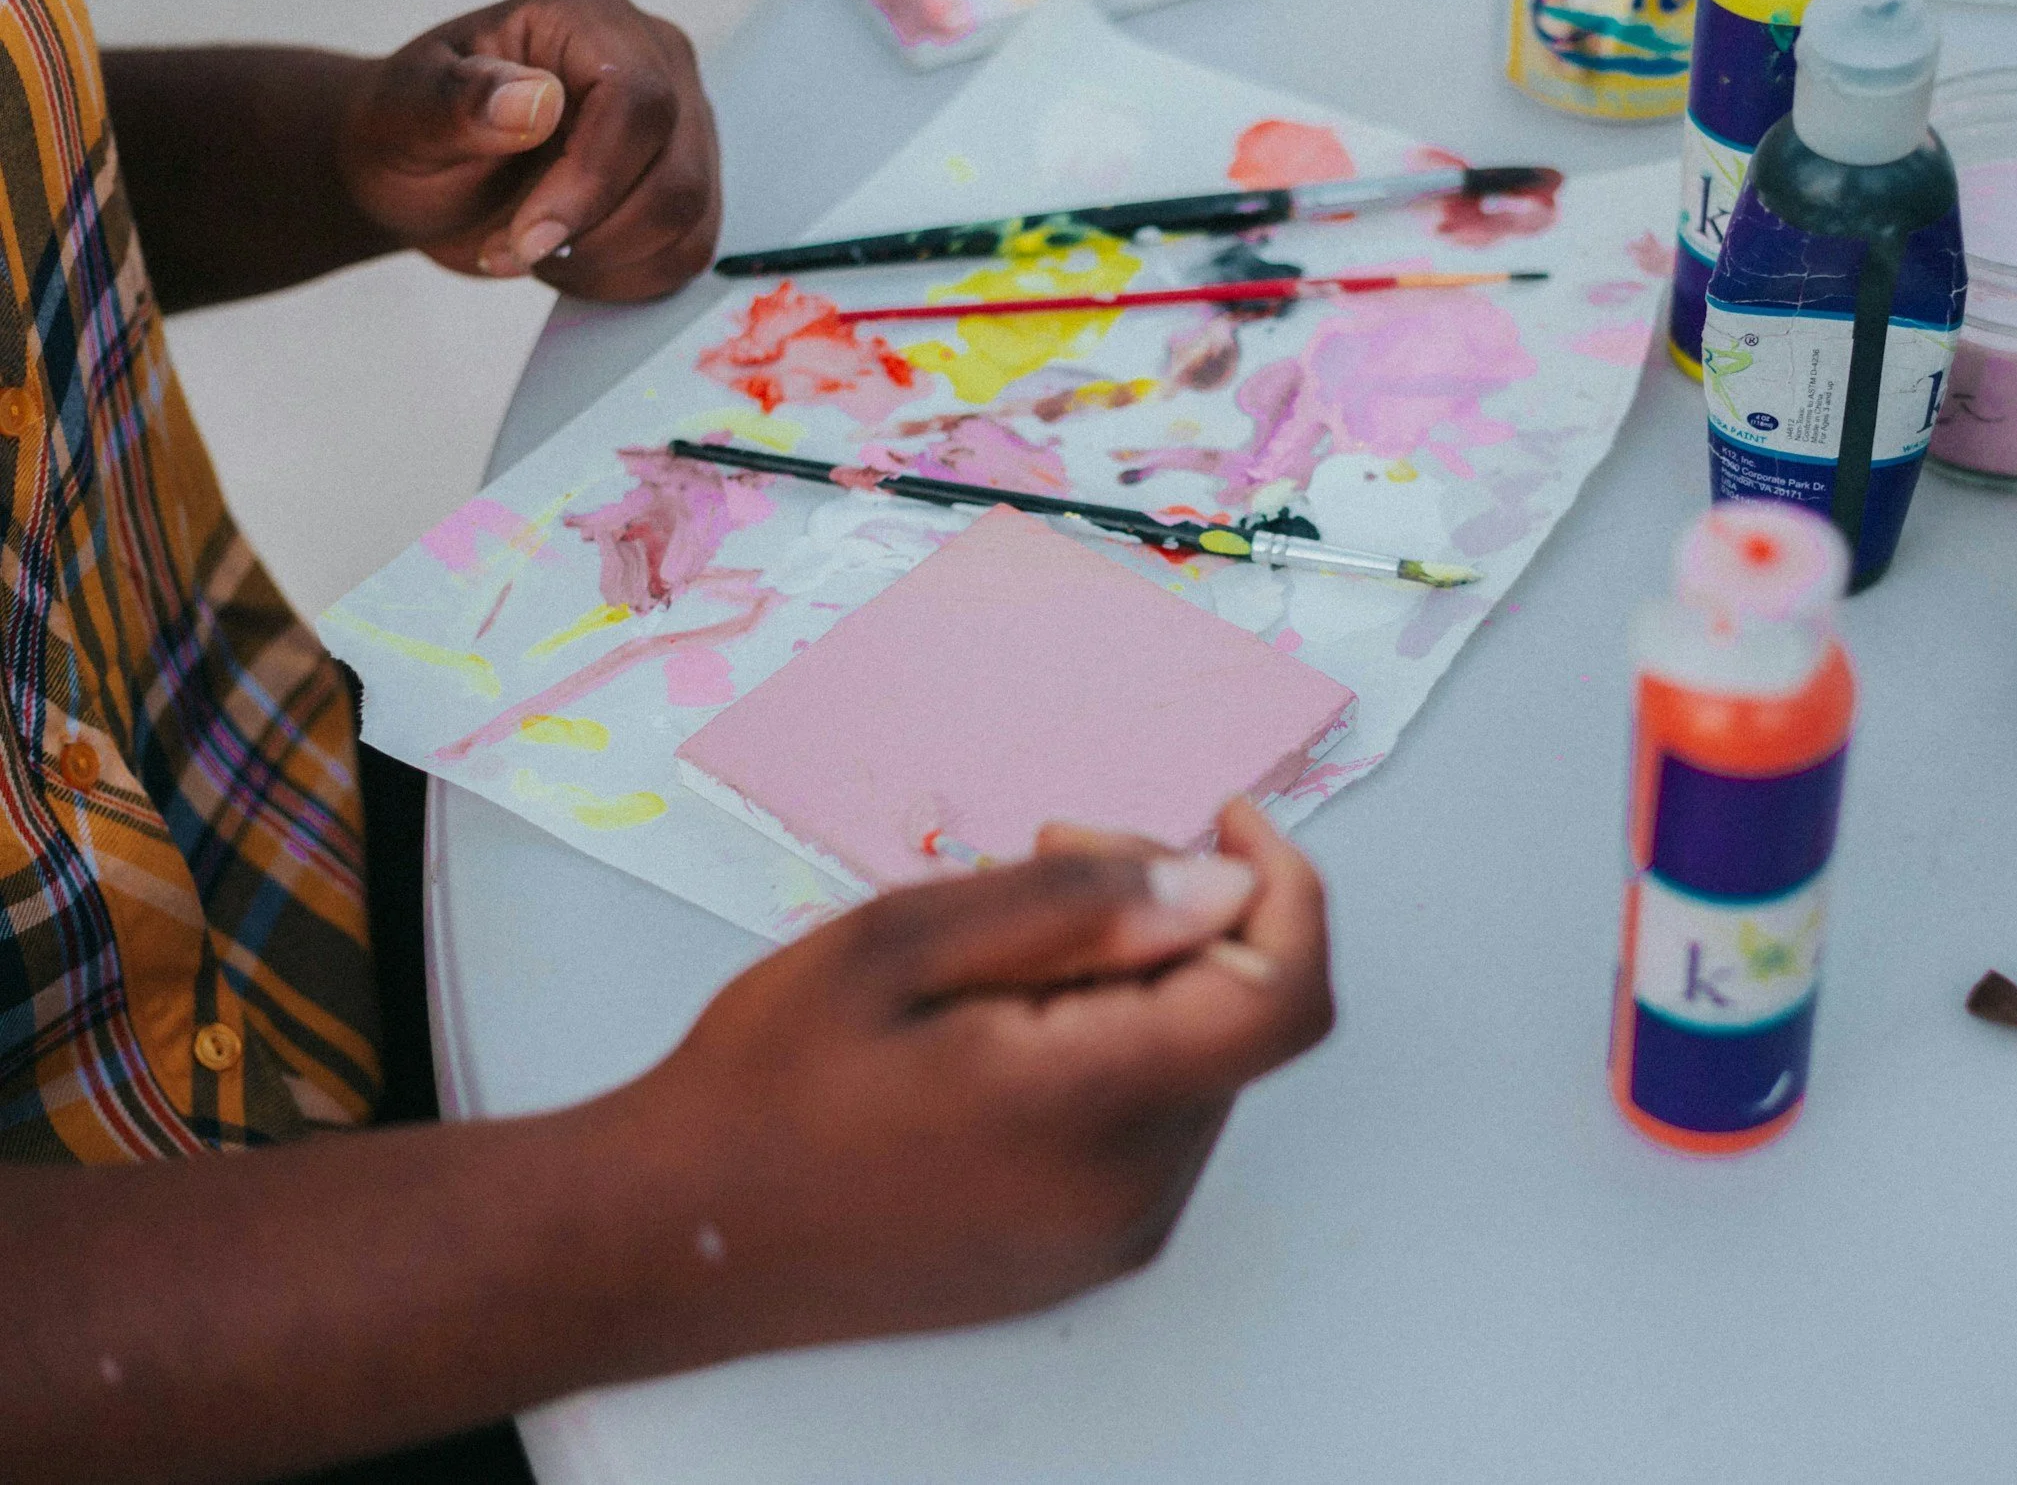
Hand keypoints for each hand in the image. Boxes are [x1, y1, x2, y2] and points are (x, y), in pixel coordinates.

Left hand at [337, 0, 720, 301]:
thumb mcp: (405, 111)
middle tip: (511, 249)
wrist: (424, 175)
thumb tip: (537, 102)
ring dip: (605, 259)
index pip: (638, 100)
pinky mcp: (691, 185)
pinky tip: (568, 262)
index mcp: (591, 20)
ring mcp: (685, 127)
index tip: (527, 236)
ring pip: (689, 218)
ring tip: (532, 250)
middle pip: (676, 172)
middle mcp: (658, 63)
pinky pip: (687, 252)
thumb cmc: (412, 130)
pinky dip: (625, 277)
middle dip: (593, 233)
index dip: (592, 181)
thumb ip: (460, 100)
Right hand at [635, 801, 1332, 1349]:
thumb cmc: (767, 1083)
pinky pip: (1157, 1125)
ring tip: (1004, 951)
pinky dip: (1119, 1046)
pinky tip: (1011, 1023)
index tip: (1224, 820)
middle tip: (1052, 856)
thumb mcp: (904, 943)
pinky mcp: (1087, 1254)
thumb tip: (1223, 884)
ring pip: (1199, 1066)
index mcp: (1089, 1110)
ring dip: (1143, 979)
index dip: (1285, 888)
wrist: (675, 1238)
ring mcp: (1112, 1237)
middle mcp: (1129, 1193)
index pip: (1280, 995)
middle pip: (1239, 1017)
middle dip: (1180, 914)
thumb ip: (1080, 905)